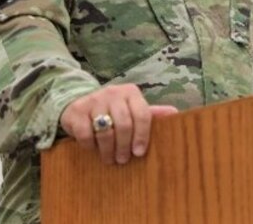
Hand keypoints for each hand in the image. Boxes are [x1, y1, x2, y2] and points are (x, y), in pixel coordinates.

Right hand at [59, 84, 177, 164]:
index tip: (139, 153)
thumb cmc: (113, 110)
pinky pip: (86, 134)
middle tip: (124, 159)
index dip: (142, 136)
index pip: (142, 114)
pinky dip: (90, 145)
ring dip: (109, 150)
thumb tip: (176, 114)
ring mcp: (93, 100)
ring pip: (105, 130)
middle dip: (124, 146)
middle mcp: (113, 93)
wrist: (78, 102)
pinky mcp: (76, 111)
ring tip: (111, 159)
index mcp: (131, 92)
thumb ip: (151, 114)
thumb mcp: (132, 109)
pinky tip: (94, 149)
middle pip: (124, 124)